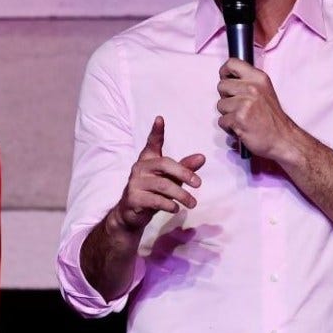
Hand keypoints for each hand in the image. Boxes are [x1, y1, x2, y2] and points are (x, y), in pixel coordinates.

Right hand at [109, 116, 204, 233]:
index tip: (160, 119)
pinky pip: (156, 200)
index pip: (152, 142)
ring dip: (181, 195)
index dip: (156, 131)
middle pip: (164, 164)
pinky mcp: (133, 198)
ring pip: (163, 185)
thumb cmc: (153, 191)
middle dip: (184, 173)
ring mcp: (135, 182)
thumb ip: (185, 168)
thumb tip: (202, 157)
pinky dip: (169, 205)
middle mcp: (139, 167)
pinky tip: (176, 208)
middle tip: (199, 184)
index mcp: (148, 159)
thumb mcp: (170, 178)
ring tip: (193, 203)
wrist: (131, 213)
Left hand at [216, 58, 297, 162]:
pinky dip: (229, 127)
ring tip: (241, 118)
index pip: (232, 63)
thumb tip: (227, 78)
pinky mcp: (239, 119)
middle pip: (221, 86)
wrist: (283, 138)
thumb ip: (248, 82)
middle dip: (226, 97)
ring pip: (220, 105)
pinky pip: (222, 121)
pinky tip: (241, 127)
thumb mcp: (264, 90)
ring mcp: (245, 103)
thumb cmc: (272, 117)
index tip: (226, 80)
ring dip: (227, 114)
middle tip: (238, 106)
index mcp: (258, 78)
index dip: (224, 72)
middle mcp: (252, 88)